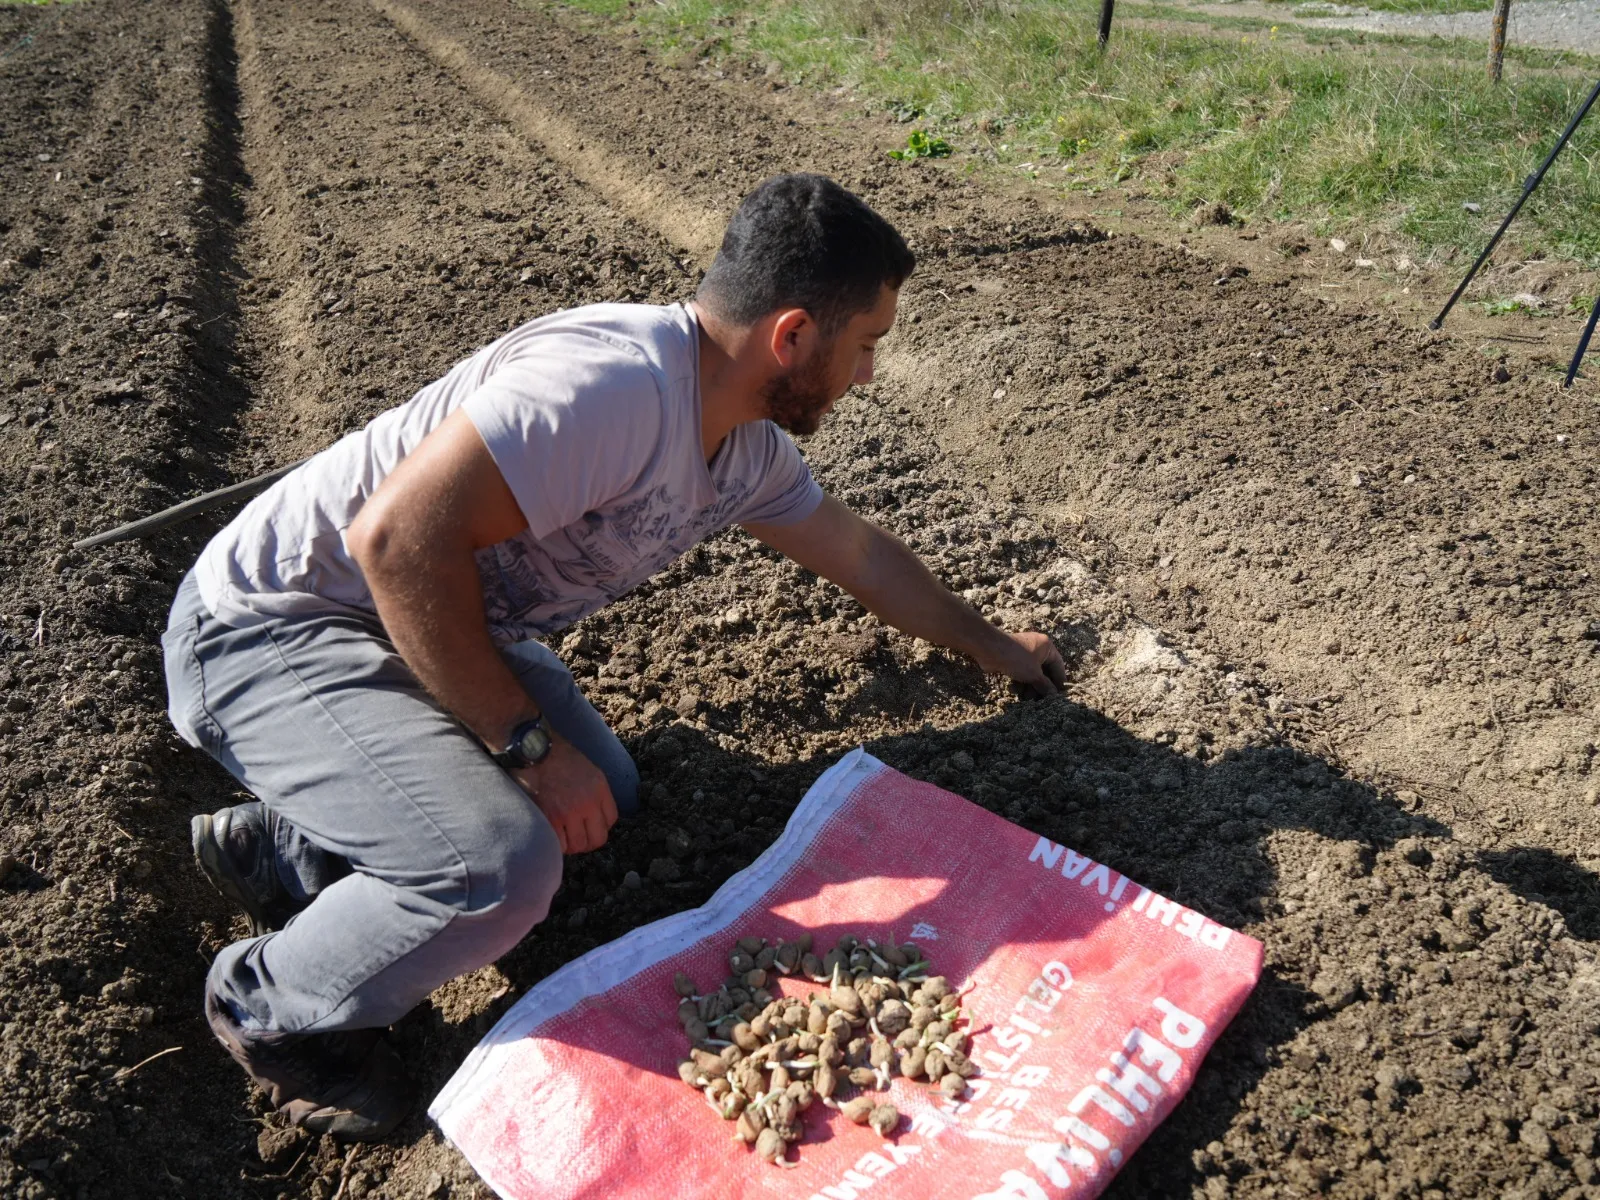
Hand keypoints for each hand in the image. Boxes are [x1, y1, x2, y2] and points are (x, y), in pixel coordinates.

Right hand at [510, 733, 618, 853]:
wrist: (532, 750)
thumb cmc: (556, 756)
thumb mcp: (587, 769)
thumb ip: (595, 792)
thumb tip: (594, 815)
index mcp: (599, 788)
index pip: (611, 820)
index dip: (600, 825)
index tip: (589, 824)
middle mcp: (588, 803)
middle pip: (598, 839)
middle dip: (588, 841)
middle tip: (576, 837)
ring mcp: (569, 813)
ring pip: (578, 845)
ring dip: (571, 845)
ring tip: (562, 836)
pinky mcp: (549, 819)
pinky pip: (559, 845)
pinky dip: (556, 844)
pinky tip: (551, 835)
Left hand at [975, 631, 1066, 697]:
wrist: (991, 650)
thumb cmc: (1018, 659)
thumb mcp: (1034, 675)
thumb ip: (1045, 685)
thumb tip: (1053, 695)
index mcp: (1047, 647)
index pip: (1058, 666)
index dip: (1059, 681)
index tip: (1059, 695)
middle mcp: (1037, 648)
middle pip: (1043, 671)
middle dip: (1040, 686)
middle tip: (1040, 700)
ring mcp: (1023, 652)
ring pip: (1030, 673)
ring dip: (1028, 686)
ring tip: (1025, 698)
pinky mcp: (1012, 658)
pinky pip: (1020, 672)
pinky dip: (1018, 681)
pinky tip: (1014, 690)